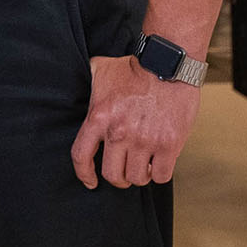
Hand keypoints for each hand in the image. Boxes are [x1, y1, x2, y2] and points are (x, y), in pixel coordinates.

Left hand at [72, 55, 199, 188]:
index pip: (81, 156)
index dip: (84, 174)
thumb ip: (88, 83)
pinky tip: (159, 164)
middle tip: (124, 173)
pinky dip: (160, 174)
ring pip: (137, 178)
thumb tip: (77, 82)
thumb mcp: (100, 70)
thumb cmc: (134, 68)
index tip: (90, 182)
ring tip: (143, 166)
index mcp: (98, 118)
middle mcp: (119, 132)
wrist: (168, 64)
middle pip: (112, 175)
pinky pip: (162, 175)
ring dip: (140, 176)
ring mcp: (145, 140)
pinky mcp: (169, 144)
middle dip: (118, 179)